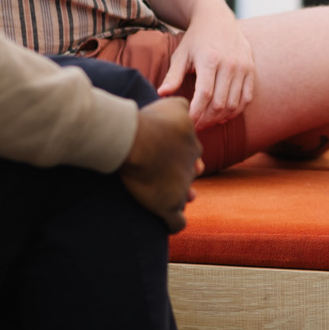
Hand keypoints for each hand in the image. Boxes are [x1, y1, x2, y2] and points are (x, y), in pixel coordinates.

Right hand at [117, 98, 202, 232]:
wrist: (136, 141)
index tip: (165, 155)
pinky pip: (176, 223)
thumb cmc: (150, 120)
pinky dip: (172, 224)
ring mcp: (182, 188)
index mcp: (192, 144)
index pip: (192, 152)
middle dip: (182, 175)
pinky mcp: (169, 206)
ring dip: (179, 198)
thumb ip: (181, 105)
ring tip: (167, 199)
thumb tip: (182, 106)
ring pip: (186, 197)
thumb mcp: (172, 105)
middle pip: (191, 174)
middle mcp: (191, 166)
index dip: (180, 154)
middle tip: (166, 177)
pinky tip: (166, 224)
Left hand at [159, 1, 256, 128]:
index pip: (204, 95)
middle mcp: (229, 64)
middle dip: (206, 120)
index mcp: (209, 60)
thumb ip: (173, 76)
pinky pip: (246, 98)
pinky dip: (235, 111)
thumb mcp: (181, 54)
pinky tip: (223, 116)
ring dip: (220, 118)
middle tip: (195, 127)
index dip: (195, 113)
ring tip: (207, 122)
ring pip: (234, 104)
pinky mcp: (251, 69)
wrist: (217, 18)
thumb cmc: (196, 39)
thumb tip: (161, 95)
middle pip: (219, 103)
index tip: (187, 122)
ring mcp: (243, 67)